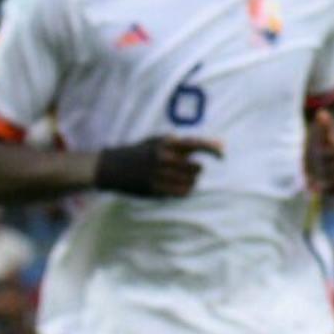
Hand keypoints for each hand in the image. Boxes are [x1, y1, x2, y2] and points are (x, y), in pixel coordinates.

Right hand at [93, 135, 221, 197]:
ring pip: (191, 182)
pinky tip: (178, 187)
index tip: (223, 153)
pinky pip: (182, 193)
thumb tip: (211, 143)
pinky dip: (185, 190)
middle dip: (196, 169)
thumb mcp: (155, 141)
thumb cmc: (138, 152)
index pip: (195, 144)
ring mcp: (159, 175)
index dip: (212, 148)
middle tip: (187, 169)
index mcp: (165, 144)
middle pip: (197, 168)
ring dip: (191, 181)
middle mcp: (164, 159)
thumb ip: (180, 142)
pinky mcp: (155, 190)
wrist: (111, 167)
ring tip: (180, 178)